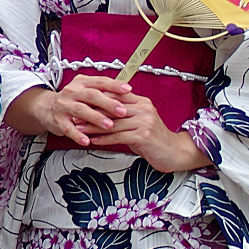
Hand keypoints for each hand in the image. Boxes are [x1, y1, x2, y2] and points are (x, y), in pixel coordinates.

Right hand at [18, 76, 131, 147]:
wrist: (46, 107)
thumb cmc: (73, 100)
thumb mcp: (85, 90)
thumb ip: (103, 91)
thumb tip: (128, 93)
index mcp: (82, 82)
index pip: (100, 81)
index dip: (114, 85)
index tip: (128, 90)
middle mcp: (72, 91)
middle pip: (92, 95)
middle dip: (108, 103)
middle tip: (122, 111)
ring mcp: (64, 106)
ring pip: (81, 110)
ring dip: (96, 118)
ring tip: (109, 126)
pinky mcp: (58, 120)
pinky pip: (68, 128)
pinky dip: (78, 135)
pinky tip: (87, 141)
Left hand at [89, 90, 209, 172]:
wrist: (174, 152)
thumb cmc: (152, 138)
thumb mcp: (138, 122)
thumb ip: (123, 115)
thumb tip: (100, 109)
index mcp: (141, 102)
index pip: (115, 96)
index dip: (96, 100)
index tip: (80, 104)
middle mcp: (144, 109)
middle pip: (112, 108)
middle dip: (91, 112)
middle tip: (74, 115)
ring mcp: (145, 122)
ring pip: (113, 123)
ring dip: (93, 126)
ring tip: (79, 128)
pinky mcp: (144, 136)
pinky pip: (119, 136)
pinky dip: (104, 139)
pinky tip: (93, 140)